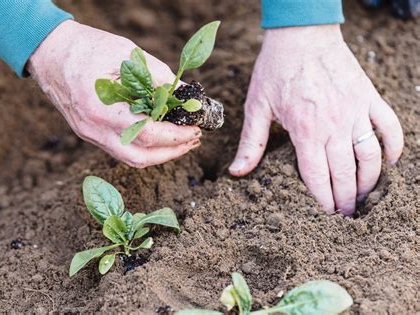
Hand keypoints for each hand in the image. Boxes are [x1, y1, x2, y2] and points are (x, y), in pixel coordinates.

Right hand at [27, 21, 200, 167]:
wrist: (49, 52)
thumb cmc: (86, 48)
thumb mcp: (126, 54)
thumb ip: (158, 77)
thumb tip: (185, 96)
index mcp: (100, 108)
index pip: (145, 135)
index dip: (175, 136)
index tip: (195, 129)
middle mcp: (93, 129)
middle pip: (138, 158)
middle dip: (171, 152)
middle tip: (193, 139)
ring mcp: (89, 134)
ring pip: (129, 158)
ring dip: (159, 154)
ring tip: (182, 140)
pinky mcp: (90, 133)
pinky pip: (120, 149)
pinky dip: (144, 147)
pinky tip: (159, 135)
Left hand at [230, 25, 402, 214]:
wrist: (301, 34)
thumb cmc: (275, 70)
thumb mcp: (256, 107)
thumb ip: (250, 143)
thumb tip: (236, 172)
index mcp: (305, 131)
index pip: (317, 178)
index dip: (322, 201)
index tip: (325, 216)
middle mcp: (334, 125)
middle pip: (345, 174)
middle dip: (345, 200)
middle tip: (345, 216)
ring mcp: (356, 111)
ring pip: (371, 157)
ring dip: (370, 183)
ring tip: (363, 198)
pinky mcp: (369, 98)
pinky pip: (390, 128)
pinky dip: (393, 148)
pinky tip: (388, 164)